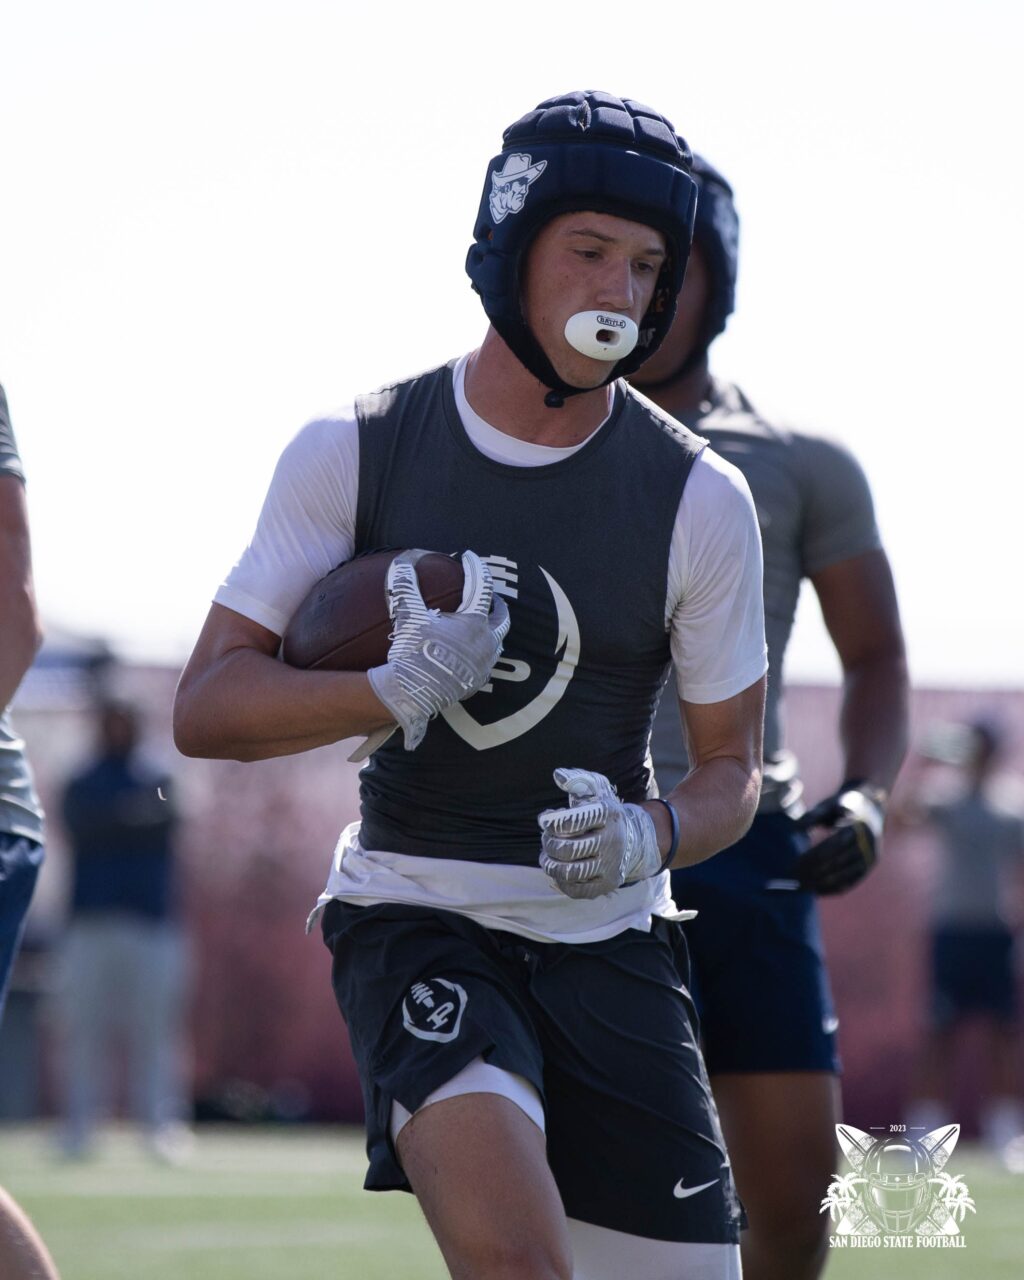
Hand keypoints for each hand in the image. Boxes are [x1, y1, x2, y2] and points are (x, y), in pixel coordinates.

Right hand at [361, 550, 509, 754]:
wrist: (412, 693)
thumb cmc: (413, 651)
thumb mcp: (407, 614)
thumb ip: (406, 585)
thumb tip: (403, 561)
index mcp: (474, 622)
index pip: (482, 586)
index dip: (475, 567)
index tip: (469, 556)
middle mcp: (486, 642)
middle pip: (502, 617)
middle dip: (497, 603)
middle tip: (490, 596)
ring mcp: (484, 664)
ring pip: (498, 643)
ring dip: (494, 630)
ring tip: (485, 625)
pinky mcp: (476, 682)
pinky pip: (486, 665)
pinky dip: (483, 654)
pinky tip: (472, 655)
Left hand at [538, 768, 662, 898]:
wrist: (634, 838)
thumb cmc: (603, 812)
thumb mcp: (595, 789)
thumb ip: (577, 779)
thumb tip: (558, 775)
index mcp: (608, 814)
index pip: (573, 821)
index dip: (551, 822)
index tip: (545, 820)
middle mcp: (612, 841)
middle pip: (568, 849)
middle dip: (548, 844)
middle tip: (546, 839)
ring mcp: (611, 865)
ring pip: (570, 872)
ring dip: (550, 864)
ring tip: (547, 856)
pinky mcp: (607, 884)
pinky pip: (576, 890)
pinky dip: (561, 881)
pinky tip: (558, 870)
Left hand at [793, 782, 886, 894]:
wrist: (871, 807)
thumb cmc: (842, 805)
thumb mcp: (828, 805)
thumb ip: (812, 816)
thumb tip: (794, 830)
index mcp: (857, 826)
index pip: (831, 846)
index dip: (811, 858)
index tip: (792, 866)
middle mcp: (867, 844)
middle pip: (835, 863)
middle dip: (812, 873)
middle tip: (791, 879)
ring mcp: (870, 858)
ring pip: (843, 877)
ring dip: (820, 884)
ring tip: (799, 887)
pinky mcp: (868, 867)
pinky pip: (849, 883)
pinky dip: (832, 889)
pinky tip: (815, 891)